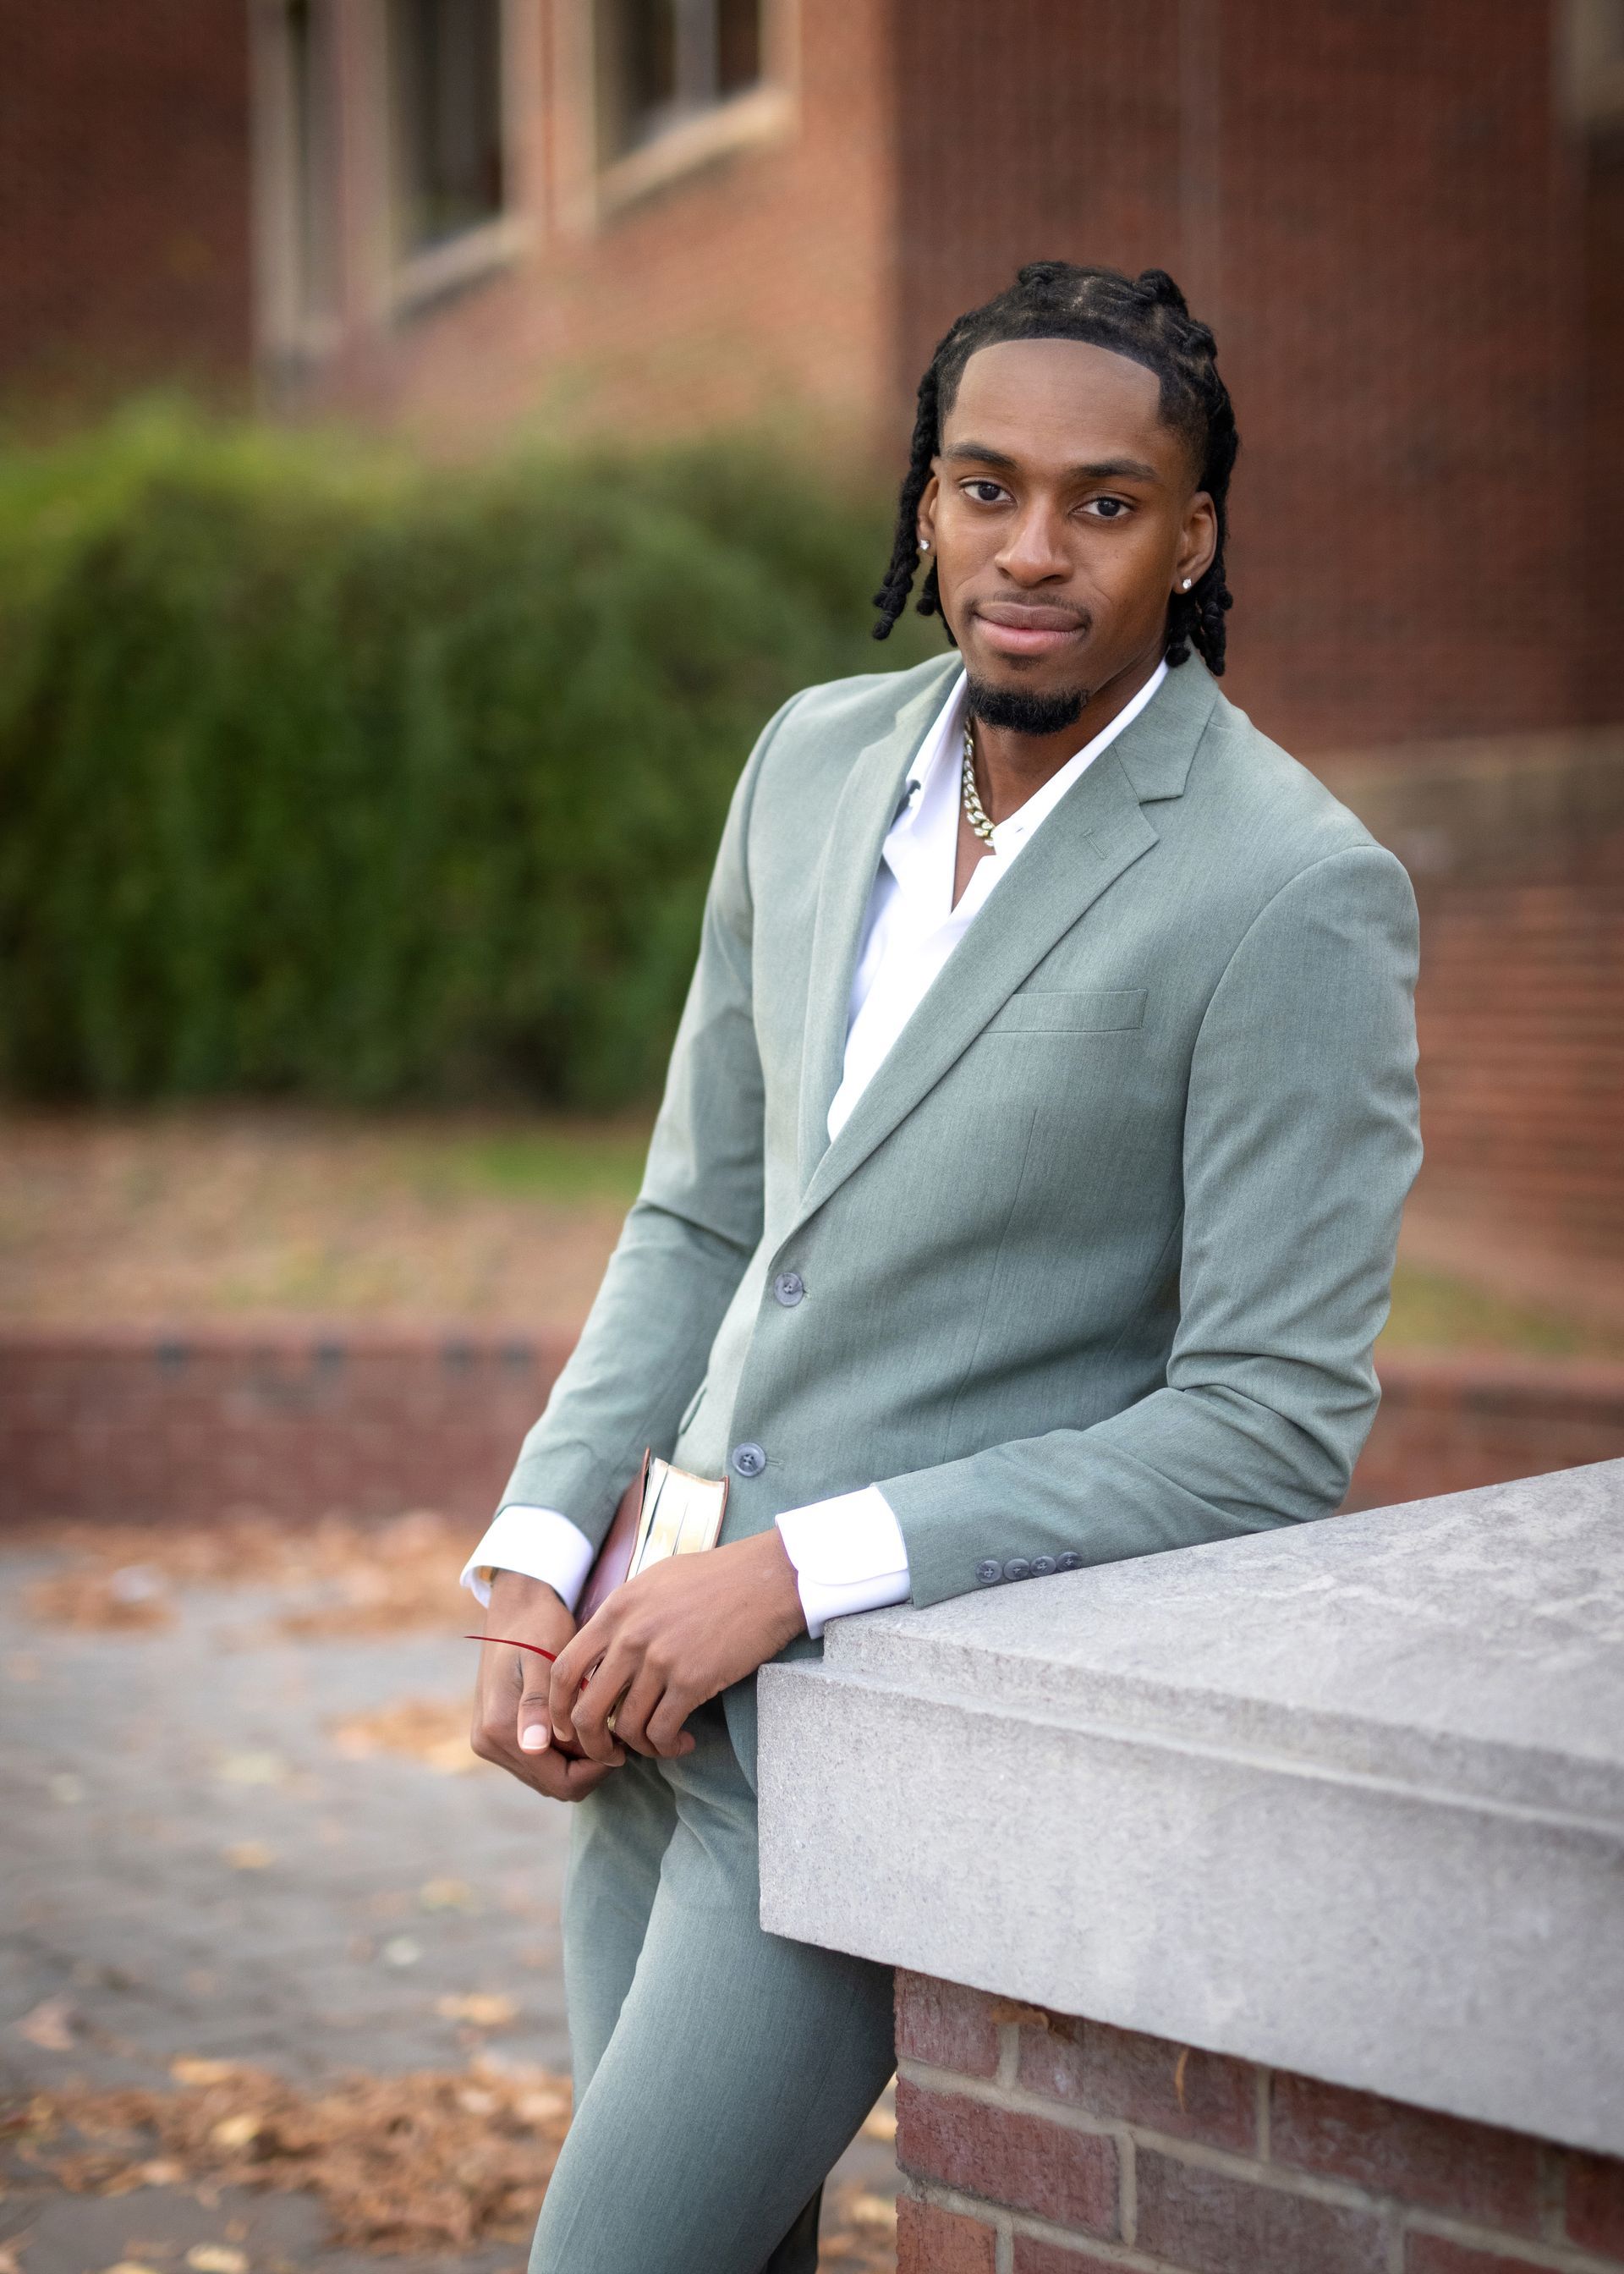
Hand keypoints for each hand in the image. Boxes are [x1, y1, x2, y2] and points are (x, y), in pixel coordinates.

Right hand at [470, 1570, 625, 1799]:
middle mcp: (489, 1742)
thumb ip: (538, 1704)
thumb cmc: (537, 1625)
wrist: (516, 1604)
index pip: (560, 1782)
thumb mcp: (543, 1658)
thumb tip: (532, 1746)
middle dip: (589, 1764)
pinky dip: (564, 1749)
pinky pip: (539, 1760)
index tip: (621, 1740)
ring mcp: (490, 1740)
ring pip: (548, 1774)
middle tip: (617, 1731)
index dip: (596, 1770)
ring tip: (601, 1721)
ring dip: (577, 1758)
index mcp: (500, 1729)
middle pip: (554, 1783)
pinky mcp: (497, 1733)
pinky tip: (582, 1718)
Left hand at [548, 1529, 806, 1762]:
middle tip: (609, 1753)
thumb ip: (624, 1615)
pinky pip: (662, 1731)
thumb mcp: (655, 1581)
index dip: (558, 1708)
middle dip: (591, 1744)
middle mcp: (630, 1636)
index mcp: (616, 1609)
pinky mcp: (692, 1680)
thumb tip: (604, 1651)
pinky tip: (682, 1740)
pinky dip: (667, 1745)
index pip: (564, 1670)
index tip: (570, 1727)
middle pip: (586, 1710)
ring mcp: (660, 1659)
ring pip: (626, 1727)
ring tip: (657, 1744)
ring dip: (638, 1748)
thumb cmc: (716, 1577)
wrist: (768, 1578)